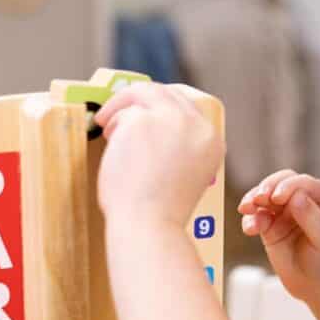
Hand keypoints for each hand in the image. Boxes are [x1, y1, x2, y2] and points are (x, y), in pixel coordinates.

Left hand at [94, 82, 223, 226]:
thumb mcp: (184, 177)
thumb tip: (150, 129)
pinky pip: (122, 111)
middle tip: (119, 106)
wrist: (148, 226)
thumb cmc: (158, 215)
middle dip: (140, 97)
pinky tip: (108, 141)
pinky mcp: (143, 119)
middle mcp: (196, 126)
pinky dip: (112, 122)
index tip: (147, 107)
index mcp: (212, 142)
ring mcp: (171, 119)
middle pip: (167, 92)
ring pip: (142, 96)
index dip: (164, 104)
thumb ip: (177, 149)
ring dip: (121, 111)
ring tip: (109, 133)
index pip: (189, 107)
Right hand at [239, 171, 319, 309]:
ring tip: (246, 209)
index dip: (288, 186)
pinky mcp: (271, 228)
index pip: (303, 183)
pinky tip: (250, 229)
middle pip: (281, 182)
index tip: (277, 198)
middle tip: (258, 199)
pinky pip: (257, 218)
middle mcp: (303, 201)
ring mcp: (285, 214)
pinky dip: (250, 220)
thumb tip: (295, 196)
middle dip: (267, 187)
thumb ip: (311, 217)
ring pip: (265, 197)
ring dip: (253, 200)